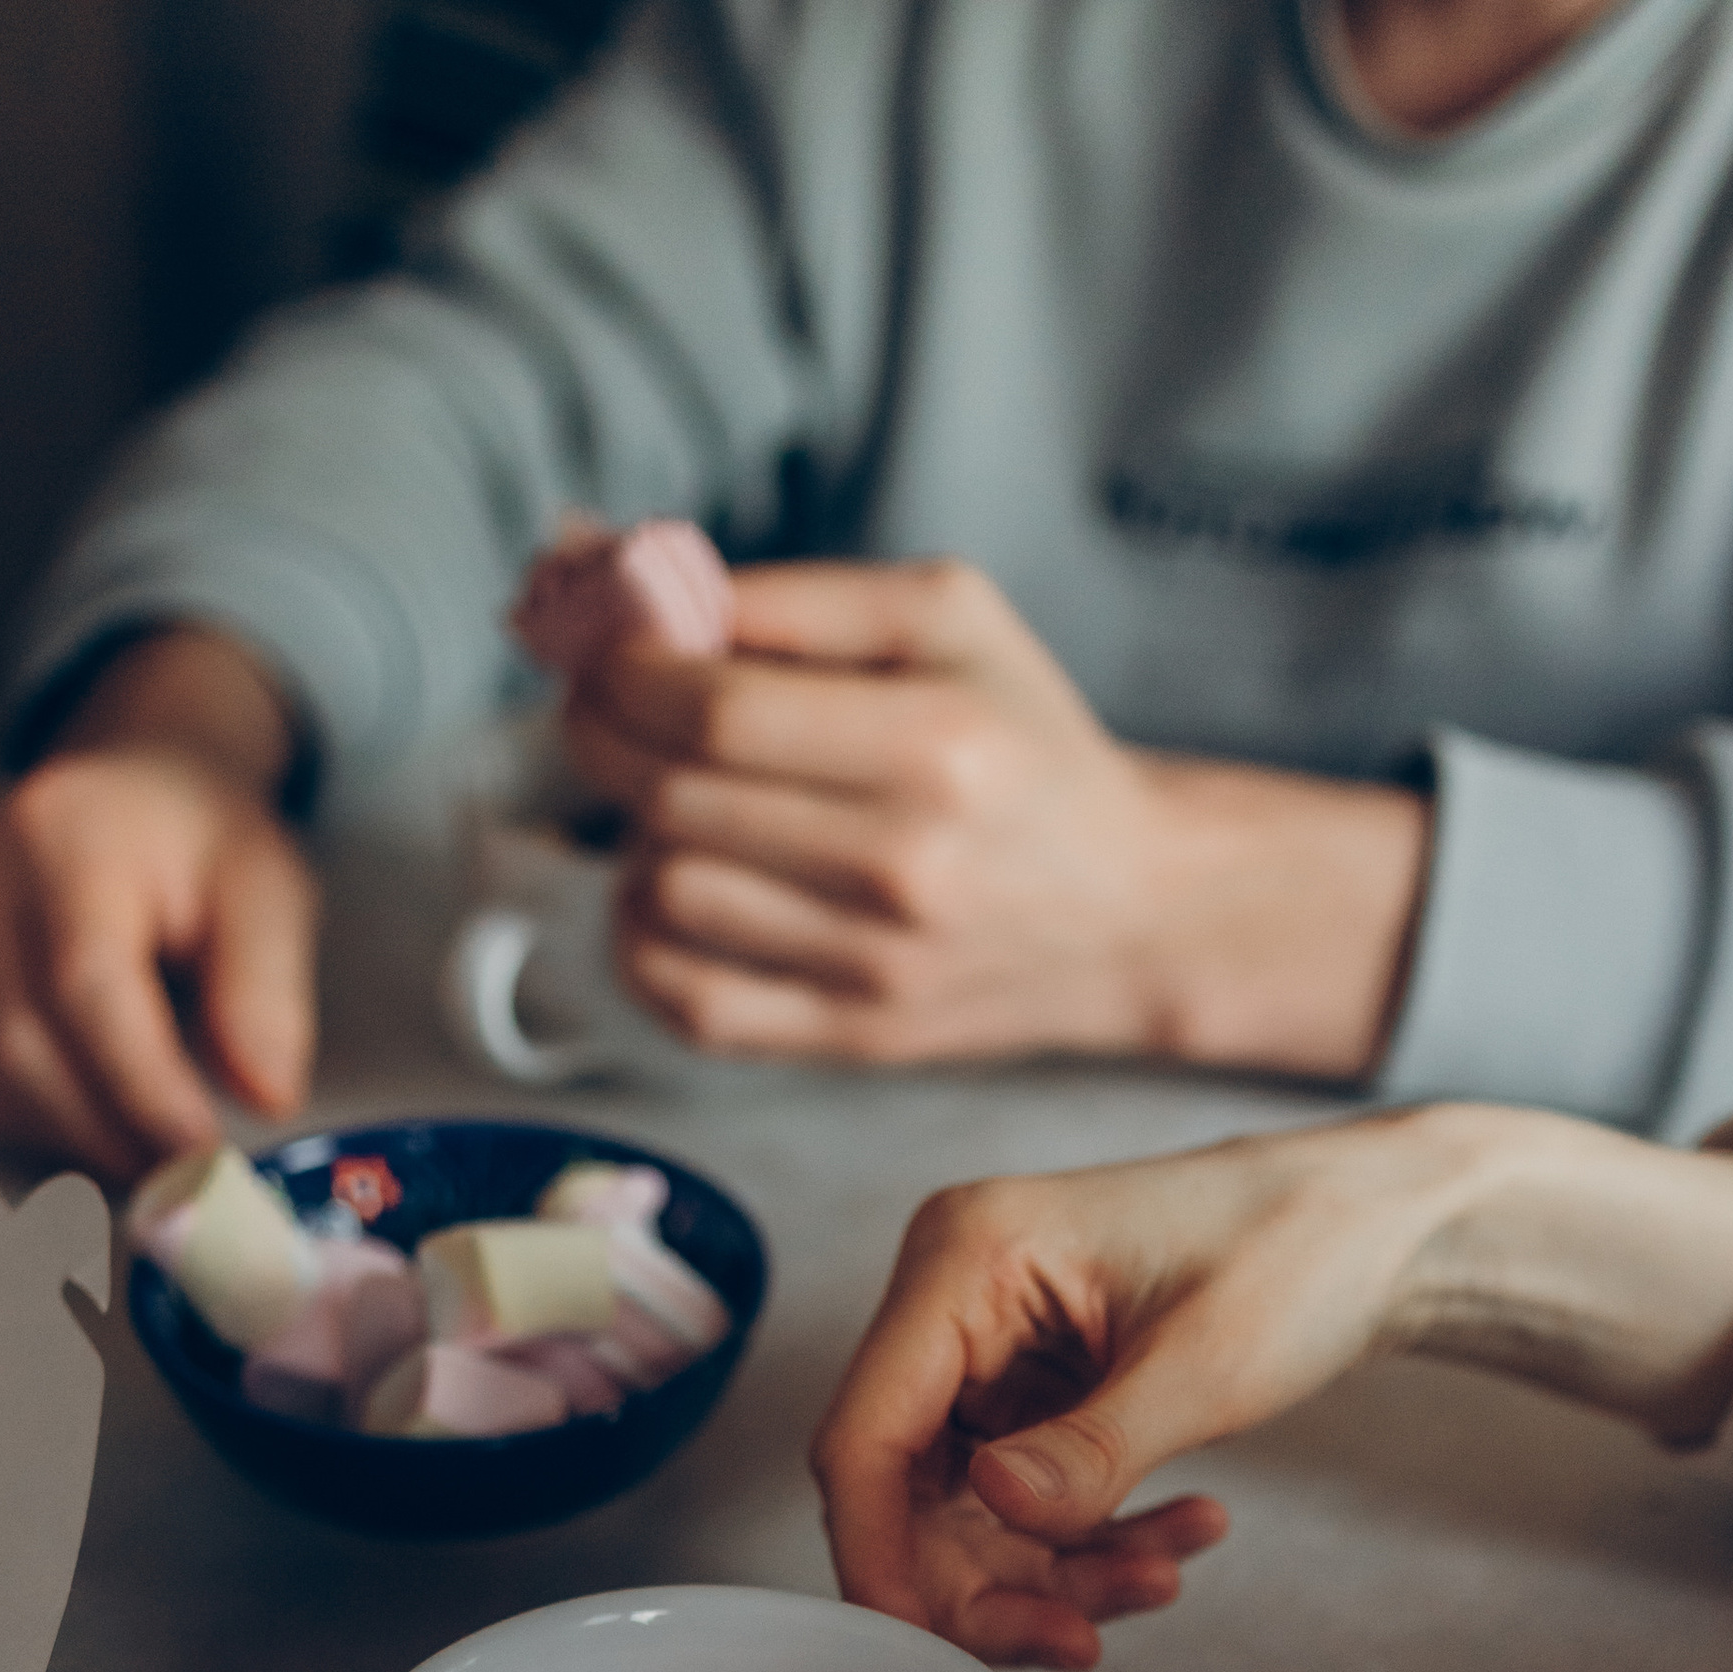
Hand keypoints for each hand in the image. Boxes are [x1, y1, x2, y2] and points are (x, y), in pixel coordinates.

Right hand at [0, 629, 318, 1178]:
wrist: (135, 787)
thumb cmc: (205, 841)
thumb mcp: (268, 891)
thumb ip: (268, 990)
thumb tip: (266, 1095)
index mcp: (66, 837)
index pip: (88, 991)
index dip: (143, 1091)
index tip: (202, 1157)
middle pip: (27, 1050)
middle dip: (114, 1135)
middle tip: (189, 1180)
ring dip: (77, 1142)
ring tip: (152, 1149)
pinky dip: (40, 1123)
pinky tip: (100, 1119)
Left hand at [561, 557, 1430, 1076]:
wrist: (1128, 908)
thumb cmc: (1026, 746)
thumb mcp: (947, 619)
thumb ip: (791, 594)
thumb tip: (621, 574)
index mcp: (938, 742)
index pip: (712, 709)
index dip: (623, 672)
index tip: (607, 649)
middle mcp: (907, 863)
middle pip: (674, 798)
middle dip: (604, 737)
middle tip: (609, 709)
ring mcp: (876, 966)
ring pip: (666, 897)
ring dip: (633, 836)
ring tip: (669, 801)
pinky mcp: (852, 1037)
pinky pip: (687, 1003)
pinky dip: (644, 942)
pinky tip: (671, 891)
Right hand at [815, 1105, 1732, 1665]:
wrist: (1384, 1223)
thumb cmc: (1306, 1246)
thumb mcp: (1206, 1360)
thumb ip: (1093, 1449)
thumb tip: (995, 1510)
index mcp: (966, 1259)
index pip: (863, 1434)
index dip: (880, 1555)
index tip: (932, 1647)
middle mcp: (955, 1303)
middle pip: (908, 1495)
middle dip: (992, 1585)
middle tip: (1087, 1640)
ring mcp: (992, 1351)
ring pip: (973, 1517)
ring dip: (1060, 1573)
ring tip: (1168, 1578)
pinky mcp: (1036, 1393)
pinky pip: (1031, 1506)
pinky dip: (1097, 1543)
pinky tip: (1186, 1537)